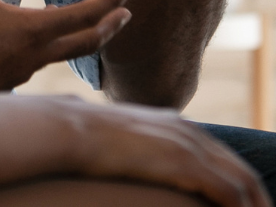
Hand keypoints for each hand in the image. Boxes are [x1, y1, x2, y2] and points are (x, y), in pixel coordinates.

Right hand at [0, 0, 131, 89]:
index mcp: (32, 30)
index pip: (83, 14)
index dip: (109, 0)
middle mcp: (38, 53)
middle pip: (89, 41)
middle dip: (112, 24)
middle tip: (127, 11)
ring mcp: (28, 69)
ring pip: (68, 53)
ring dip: (85, 36)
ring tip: (93, 23)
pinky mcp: (16, 78)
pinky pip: (46, 60)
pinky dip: (57, 46)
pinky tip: (44, 36)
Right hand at [61, 97, 268, 206]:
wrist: (68, 126)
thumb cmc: (83, 138)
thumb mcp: (120, 143)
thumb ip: (139, 151)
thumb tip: (131, 162)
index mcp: (176, 125)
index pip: (225, 160)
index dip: (242, 190)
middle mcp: (188, 130)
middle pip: (242, 172)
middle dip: (258, 203)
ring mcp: (186, 143)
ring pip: (243, 183)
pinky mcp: (182, 160)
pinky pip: (229, 193)